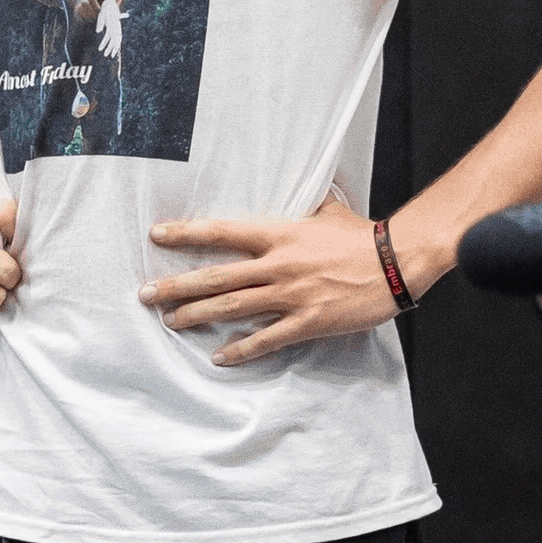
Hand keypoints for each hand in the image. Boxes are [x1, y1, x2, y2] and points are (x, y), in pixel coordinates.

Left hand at [143, 187, 397, 366]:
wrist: (396, 262)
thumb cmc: (363, 236)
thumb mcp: (329, 209)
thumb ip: (306, 202)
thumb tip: (301, 185)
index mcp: (279, 234)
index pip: (222, 232)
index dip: (186, 233)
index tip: (156, 235)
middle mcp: (278, 264)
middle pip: (216, 276)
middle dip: (176, 286)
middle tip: (145, 293)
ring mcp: (291, 295)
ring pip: (233, 307)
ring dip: (197, 316)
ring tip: (170, 322)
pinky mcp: (308, 321)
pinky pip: (267, 339)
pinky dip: (241, 349)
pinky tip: (220, 357)